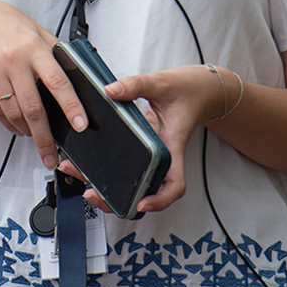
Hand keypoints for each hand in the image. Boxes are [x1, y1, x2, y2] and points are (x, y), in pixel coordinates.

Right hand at [0, 0, 85, 168]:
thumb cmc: (5, 23)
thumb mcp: (36, 29)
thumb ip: (54, 52)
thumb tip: (76, 75)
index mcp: (34, 47)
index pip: (58, 81)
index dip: (71, 105)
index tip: (80, 124)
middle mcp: (14, 60)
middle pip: (33, 107)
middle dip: (44, 136)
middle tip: (51, 155)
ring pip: (14, 113)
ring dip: (27, 132)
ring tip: (36, 140)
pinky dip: (10, 124)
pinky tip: (19, 128)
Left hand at [81, 64, 231, 214]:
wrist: (199, 89)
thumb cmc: (189, 90)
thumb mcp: (161, 83)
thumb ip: (136, 85)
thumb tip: (111, 91)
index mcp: (172, 146)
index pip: (174, 184)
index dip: (159, 200)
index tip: (142, 204)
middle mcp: (164, 156)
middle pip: (147, 193)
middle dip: (121, 201)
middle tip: (94, 195)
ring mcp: (155, 155)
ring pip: (138, 184)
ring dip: (113, 190)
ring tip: (86, 183)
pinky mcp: (147, 149)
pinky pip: (132, 169)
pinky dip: (113, 174)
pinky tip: (92, 167)